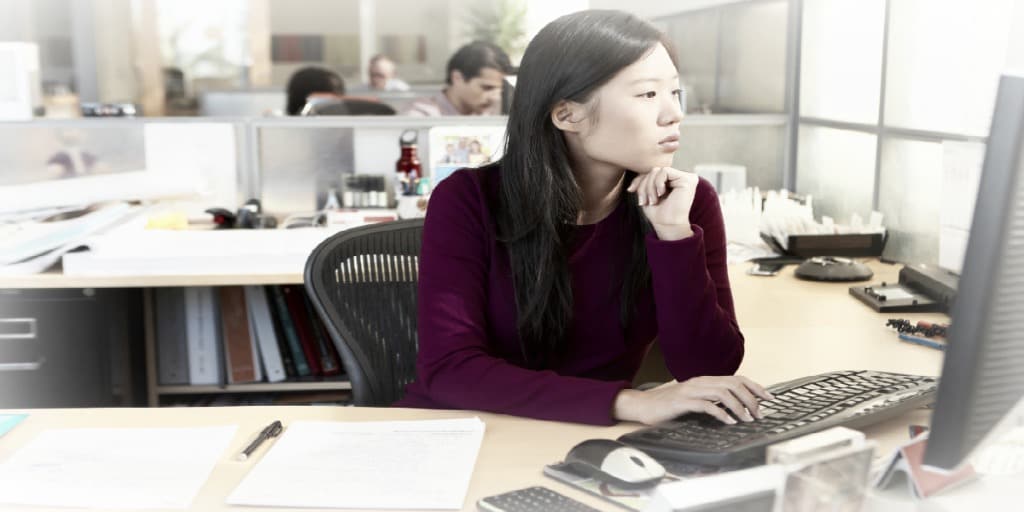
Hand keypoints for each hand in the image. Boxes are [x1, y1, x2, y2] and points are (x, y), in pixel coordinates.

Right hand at [613, 375, 773, 425]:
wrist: (642, 405)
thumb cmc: (668, 405)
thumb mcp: (694, 399)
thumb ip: (711, 399)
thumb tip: (735, 406)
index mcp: (705, 380)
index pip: (737, 378)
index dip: (756, 387)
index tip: (769, 398)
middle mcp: (700, 382)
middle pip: (734, 384)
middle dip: (752, 399)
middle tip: (760, 414)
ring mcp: (691, 390)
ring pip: (723, 393)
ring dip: (739, 407)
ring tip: (747, 419)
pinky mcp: (683, 402)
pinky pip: (707, 405)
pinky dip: (721, 414)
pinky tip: (729, 422)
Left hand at [625, 167, 698, 239]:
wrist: (667, 225)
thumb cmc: (658, 213)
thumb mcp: (646, 194)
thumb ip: (643, 182)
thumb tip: (631, 185)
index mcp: (672, 180)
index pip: (651, 173)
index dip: (639, 181)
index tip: (633, 193)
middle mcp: (680, 177)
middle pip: (653, 171)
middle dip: (644, 185)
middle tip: (645, 201)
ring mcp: (686, 177)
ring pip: (657, 170)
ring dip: (649, 186)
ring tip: (653, 200)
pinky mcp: (688, 179)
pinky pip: (665, 171)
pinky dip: (657, 183)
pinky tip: (661, 194)